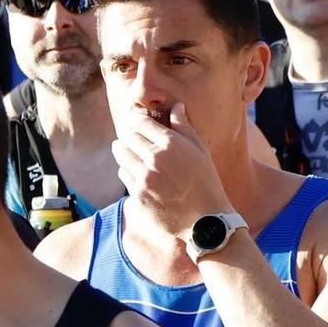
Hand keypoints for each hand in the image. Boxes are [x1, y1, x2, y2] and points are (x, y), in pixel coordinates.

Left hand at [111, 102, 231, 240]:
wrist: (206, 221)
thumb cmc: (206, 182)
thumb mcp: (200, 151)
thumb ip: (184, 127)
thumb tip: (176, 105)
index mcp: (172, 144)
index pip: (140, 121)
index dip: (135, 119)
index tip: (135, 121)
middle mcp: (156, 158)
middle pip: (126, 135)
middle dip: (127, 134)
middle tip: (130, 136)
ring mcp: (145, 178)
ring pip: (121, 154)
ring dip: (124, 151)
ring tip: (131, 153)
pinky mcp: (138, 195)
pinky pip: (124, 174)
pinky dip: (128, 171)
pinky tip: (139, 174)